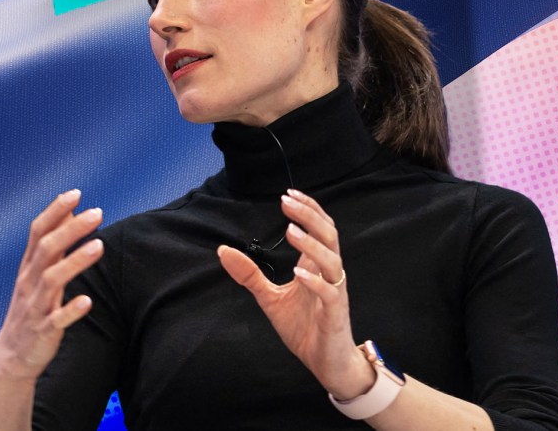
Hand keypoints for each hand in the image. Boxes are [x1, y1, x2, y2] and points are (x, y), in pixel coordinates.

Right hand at [0, 189, 103, 382]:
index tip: (75, 193)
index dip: (55, 211)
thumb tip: (69, 212)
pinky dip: (70, 310)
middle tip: (97, 212)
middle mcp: (29, 283)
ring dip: (75, 262)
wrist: (12, 356)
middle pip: (47, 250)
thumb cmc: (31, 308)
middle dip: (71, 230)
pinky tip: (86, 301)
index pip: (38, 232)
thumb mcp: (37, 274)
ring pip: (52, 280)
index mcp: (28, 267)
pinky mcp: (43, 331)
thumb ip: (53, 245)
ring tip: (100, 246)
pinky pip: (56, 320)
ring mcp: (35, 307)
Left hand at [216, 189, 373, 398]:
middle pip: (328, 235)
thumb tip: (223, 250)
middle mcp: (329, 274)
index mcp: (316, 266)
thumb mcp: (270, 298)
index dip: (308, 209)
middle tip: (286, 202)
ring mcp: (334, 293)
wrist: (326, 362)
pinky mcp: (335, 314)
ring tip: (290, 231)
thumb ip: (250, 275)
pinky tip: (299, 272)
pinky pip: (329, 293)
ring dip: (312, 244)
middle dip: (309, 216)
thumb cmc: (304, 328)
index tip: (287, 195)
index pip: (319, 228)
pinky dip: (315, 281)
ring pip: (332, 260)